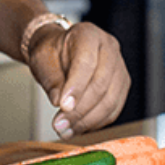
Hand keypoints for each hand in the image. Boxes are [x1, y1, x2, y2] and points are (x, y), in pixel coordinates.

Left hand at [26, 21, 129, 138]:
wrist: (58, 51)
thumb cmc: (51, 52)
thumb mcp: (42, 59)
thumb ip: (51, 79)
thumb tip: (58, 102)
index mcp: (88, 34)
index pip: (86, 62)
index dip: (76, 87)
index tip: (63, 106)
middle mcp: (109, 48)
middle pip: (101, 83)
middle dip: (80, 109)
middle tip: (60, 124)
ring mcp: (119, 67)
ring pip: (110, 100)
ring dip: (87, 120)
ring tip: (66, 130)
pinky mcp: (122, 86)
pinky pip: (113, 109)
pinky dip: (95, 122)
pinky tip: (78, 128)